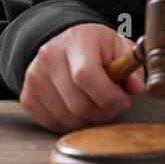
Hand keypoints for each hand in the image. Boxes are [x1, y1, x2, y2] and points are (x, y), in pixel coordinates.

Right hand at [20, 24, 145, 132]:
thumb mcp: (120, 47)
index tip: (124, 101)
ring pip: (66, 117)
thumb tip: (137, 89)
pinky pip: (52, 123)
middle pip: (77, 102)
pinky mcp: (27, 96)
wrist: (66, 44)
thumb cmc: (97, 47)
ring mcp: (34, 77)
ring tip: (98, 106)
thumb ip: (132, 66)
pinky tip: (80, 109)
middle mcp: (49, 56)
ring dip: (88, 120)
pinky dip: (71, 123)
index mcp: (76, 40)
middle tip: (113, 106)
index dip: (108, 95)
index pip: (86, 75)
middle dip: (102, 112)